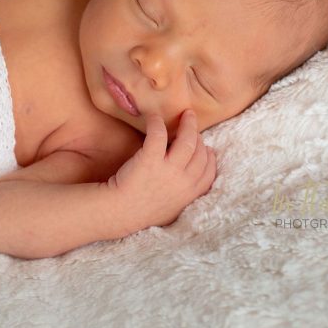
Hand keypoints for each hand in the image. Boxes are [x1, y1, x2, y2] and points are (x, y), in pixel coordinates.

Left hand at [106, 111, 217, 232]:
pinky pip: (159, 135)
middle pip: (200, 152)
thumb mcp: (172, 209)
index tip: (206, 148)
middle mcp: (183, 181)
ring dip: (188, 125)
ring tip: (186, 114)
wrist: (119, 213)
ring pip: (187, 141)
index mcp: (190, 194)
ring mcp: (168, 170)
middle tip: (193, 125)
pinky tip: (154, 117)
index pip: (209, 171)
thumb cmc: (143, 211)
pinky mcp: (150, 160)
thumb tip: (190, 180)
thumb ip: (184, 194)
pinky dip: (157, 123)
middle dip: (199, 136)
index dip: (209, 157)